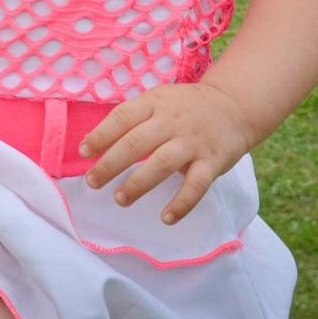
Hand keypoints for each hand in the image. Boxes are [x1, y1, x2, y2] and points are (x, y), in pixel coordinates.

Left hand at [78, 82, 253, 223]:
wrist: (234, 106)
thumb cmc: (184, 108)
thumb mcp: (158, 100)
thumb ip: (133, 119)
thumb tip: (94, 145)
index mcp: (154, 103)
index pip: (122, 117)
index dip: (101, 134)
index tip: (83, 152)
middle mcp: (172, 121)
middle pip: (137, 142)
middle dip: (111, 163)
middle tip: (92, 182)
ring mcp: (193, 142)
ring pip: (162, 163)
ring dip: (139, 183)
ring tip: (119, 199)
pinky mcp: (212, 162)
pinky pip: (197, 185)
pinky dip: (182, 203)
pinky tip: (166, 218)